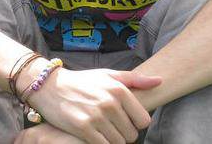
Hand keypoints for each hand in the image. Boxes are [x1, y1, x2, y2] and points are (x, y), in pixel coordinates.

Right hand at [27, 67, 160, 143]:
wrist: (52, 87)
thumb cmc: (83, 81)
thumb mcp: (109, 75)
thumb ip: (135, 79)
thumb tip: (159, 81)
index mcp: (119, 89)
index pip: (144, 120)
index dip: (136, 122)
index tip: (127, 119)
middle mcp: (110, 102)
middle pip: (132, 134)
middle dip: (125, 133)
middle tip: (114, 126)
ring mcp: (96, 117)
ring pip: (119, 143)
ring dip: (113, 140)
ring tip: (104, 129)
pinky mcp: (83, 129)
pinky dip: (102, 143)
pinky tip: (96, 134)